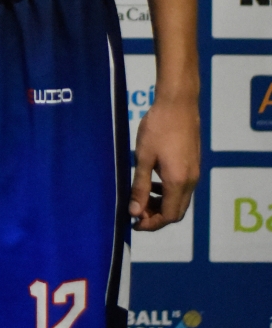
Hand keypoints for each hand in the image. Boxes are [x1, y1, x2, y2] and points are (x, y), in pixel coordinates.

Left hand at [129, 91, 199, 231]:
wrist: (178, 104)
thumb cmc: (157, 128)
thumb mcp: (143, 158)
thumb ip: (140, 186)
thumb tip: (134, 212)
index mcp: (178, 183)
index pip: (168, 216)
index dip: (151, 224)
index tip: (134, 223)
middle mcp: (190, 182)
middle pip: (176, 212)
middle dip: (156, 217)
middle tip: (136, 212)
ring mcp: (194, 173)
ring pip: (180, 200)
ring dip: (162, 204)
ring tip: (142, 197)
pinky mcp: (193, 164)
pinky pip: (182, 188)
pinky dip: (168, 192)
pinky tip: (154, 181)